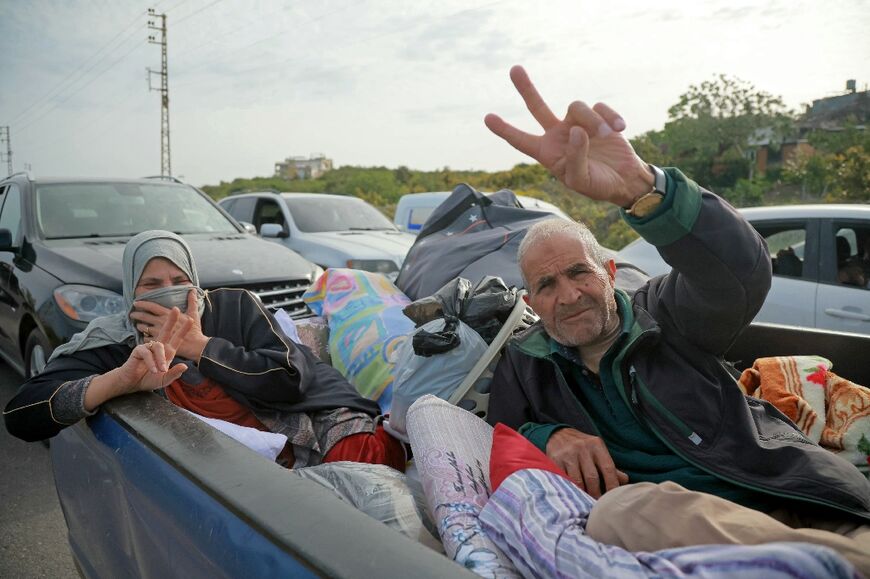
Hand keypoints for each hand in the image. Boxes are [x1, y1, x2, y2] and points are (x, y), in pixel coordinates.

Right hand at [85, 309, 192, 410]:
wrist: (133, 384)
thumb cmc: (149, 380)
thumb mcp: (165, 379)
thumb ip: (174, 374)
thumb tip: (185, 366)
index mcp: (167, 352)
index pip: (177, 339)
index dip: (183, 330)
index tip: (190, 319)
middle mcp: (159, 347)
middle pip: (166, 331)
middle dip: (171, 320)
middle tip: (176, 309)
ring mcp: (148, 347)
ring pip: (158, 346)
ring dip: (161, 359)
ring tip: (161, 370)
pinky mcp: (138, 350)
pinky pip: (147, 353)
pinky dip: (151, 362)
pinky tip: (153, 370)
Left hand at [130, 289, 209, 361]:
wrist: (196, 346)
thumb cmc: (195, 330)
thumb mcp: (193, 313)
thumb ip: (192, 301)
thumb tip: (192, 290)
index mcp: (167, 314)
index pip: (151, 306)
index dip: (142, 304)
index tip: (136, 303)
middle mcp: (160, 322)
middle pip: (144, 316)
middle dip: (136, 314)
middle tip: (132, 314)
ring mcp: (158, 333)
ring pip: (143, 328)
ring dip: (140, 326)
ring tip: (139, 326)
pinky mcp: (158, 343)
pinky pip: (146, 339)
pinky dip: (145, 337)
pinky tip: (145, 337)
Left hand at [485, 65, 653, 206]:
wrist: (624, 179)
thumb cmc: (597, 184)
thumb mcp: (581, 180)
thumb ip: (575, 158)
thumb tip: (576, 130)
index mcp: (547, 153)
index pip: (522, 141)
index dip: (505, 130)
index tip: (488, 118)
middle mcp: (558, 135)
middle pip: (537, 107)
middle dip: (526, 89)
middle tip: (514, 69)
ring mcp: (577, 123)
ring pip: (576, 107)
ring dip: (593, 120)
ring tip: (605, 134)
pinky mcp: (598, 117)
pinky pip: (600, 107)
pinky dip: (610, 116)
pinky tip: (620, 129)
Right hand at [546, 427, 628, 498]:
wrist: (558, 434)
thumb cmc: (583, 447)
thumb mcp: (597, 451)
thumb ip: (608, 466)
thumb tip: (624, 481)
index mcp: (596, 445)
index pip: (608, 468)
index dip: (612, 486)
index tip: (613, 499)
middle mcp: (582, 448)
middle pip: (592, 478)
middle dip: (596, 494)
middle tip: (598, 505)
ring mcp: (568, 454)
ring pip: (577, 481)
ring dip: (583, 495)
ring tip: (587, 503)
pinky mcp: (555, 460)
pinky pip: (564, 479)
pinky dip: (569, 489)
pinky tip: (573, 496)